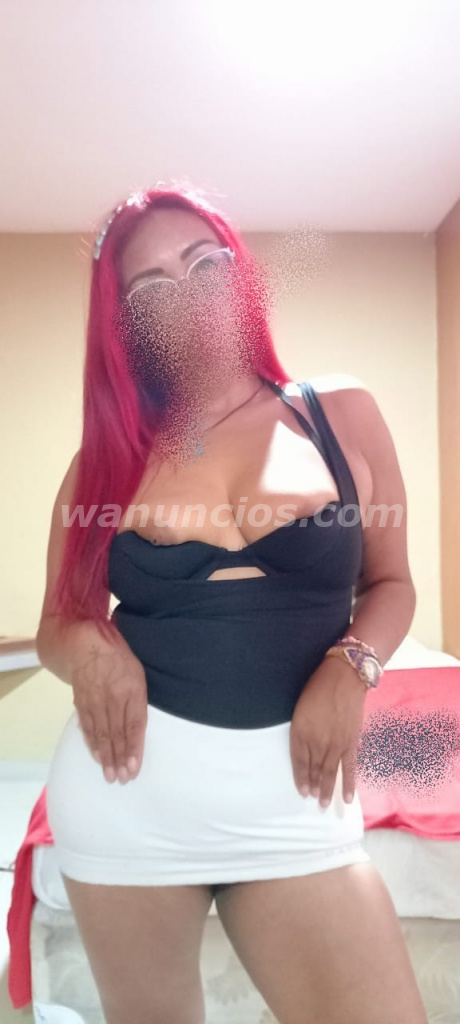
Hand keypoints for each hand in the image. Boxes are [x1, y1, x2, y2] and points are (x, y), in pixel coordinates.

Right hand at [70, 636, 147, 784]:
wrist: (85, 644)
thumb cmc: (118, 657)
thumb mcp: (138, 673)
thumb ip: (139, 699)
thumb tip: (139, 726)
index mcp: (132, 689)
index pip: (134, 725)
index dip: (134, 748)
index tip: (134, 767)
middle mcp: (113, 698)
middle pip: (117, 734)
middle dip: (120, 759)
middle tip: (123, 779)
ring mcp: (95, 701)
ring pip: (102, 734)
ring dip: (106, 757)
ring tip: (110, 775)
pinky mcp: (82, 703)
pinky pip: (88, 727)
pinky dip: (93, 744)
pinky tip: (97, 756)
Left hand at [290, 656, 366, 806]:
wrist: (344, 677)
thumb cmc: (317, 687)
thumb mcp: (300, 708)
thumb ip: (301, 729)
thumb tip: (305, 747)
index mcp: (300, 731)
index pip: (298, 761)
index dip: (300, 778)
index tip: (302, 792)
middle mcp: (316, 741)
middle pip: (314, 769)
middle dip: (313, 786)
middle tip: (313, 801)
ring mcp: (335, 743)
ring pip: (329, 772)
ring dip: (327, 789)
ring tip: (325, 804)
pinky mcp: (351, 742)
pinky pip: (349, 767)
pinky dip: (349, 784)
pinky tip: (348, 798)